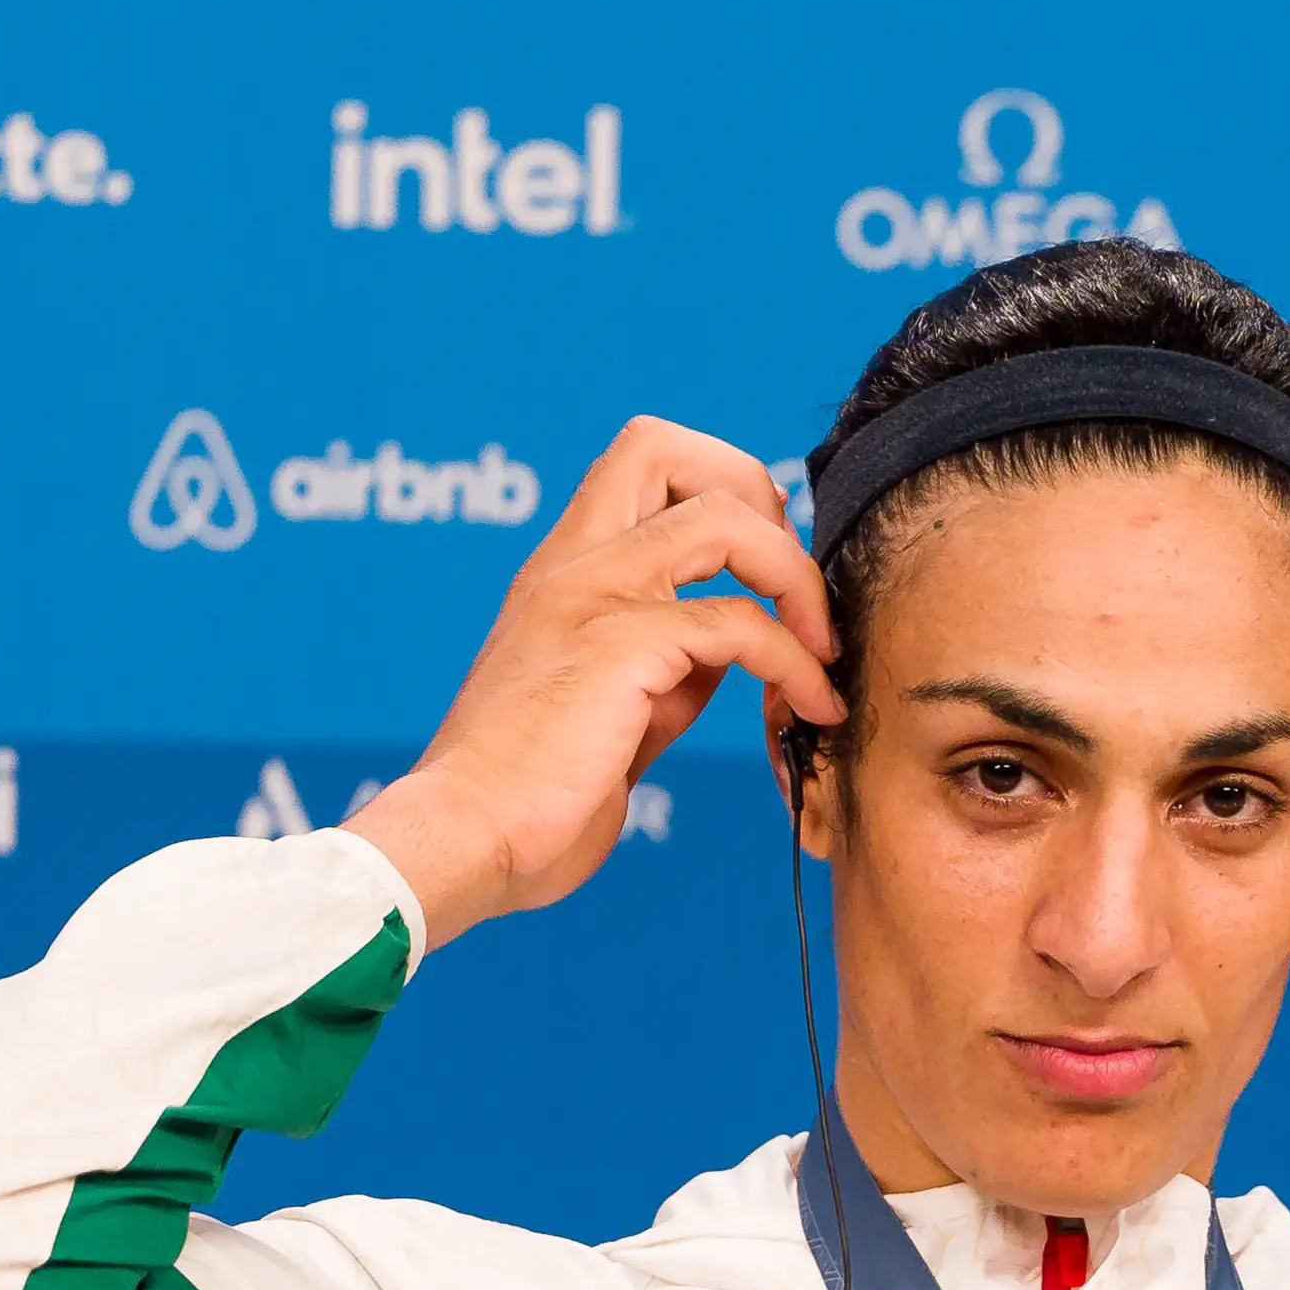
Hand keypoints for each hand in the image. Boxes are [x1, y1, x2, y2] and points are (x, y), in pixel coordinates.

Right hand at [345, 419, 838, 950]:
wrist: (466, 843)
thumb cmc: (531, 799)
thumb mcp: (613, 710)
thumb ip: (667, 666)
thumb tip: (731, 650)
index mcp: (564, 571)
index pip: (641, 463)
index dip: (722, 492)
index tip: (765, 573)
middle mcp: (572, 564)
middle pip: (665, 446)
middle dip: (754, 495)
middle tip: (790, 587)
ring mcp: (593, 596)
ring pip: (723, 517)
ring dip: (797, 580)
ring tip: (823, 653)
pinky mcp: (620, 647)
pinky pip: (741, 621)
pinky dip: (797, 663)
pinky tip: (812, 710)